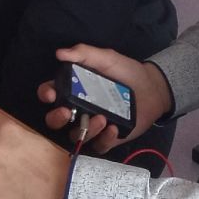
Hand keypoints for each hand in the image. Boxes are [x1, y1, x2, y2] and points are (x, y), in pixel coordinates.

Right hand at [38, 44, 174, 154]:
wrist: (152, 88)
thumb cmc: (125, 71)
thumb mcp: (106, 58)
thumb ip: (84, 54)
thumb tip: (60, 53)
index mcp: (73, 89)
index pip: (51, 94)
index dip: (46, 94)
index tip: (51, 94)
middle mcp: (77, 109)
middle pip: (55, 120)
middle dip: (56, 118)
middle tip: (66, 112)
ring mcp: (92, 125)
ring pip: (76, 136)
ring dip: (85, 129)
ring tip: (101, 118)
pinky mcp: (107, 138)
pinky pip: (99, 145)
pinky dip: (104, 139)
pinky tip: (113, 128)